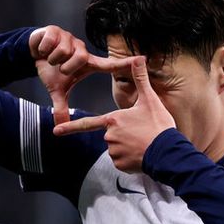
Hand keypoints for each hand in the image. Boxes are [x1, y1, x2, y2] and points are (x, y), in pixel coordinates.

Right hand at [29, 26, 137, 124]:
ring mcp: (69, 38)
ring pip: (63, 51)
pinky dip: (42, 49)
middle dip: (64, 66)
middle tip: (59, 67)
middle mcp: (81, 49)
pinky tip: (43, 50)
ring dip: (52, 58)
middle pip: (78, 59)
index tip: (142, 59)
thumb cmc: (51, 71)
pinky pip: (50, 43)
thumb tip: (61, 126)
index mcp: (87, 63)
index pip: (109, 64)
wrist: (31, 55)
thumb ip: (61, 107)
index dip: (124, 63)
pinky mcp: (55, 30)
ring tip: (50, 58)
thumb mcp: (57, 90)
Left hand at [53, 57, 175, 172]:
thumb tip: (139, 58)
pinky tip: (141, 154)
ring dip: (127, 147)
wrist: (168, 151)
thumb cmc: (158, 125)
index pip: (87, 123)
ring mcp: (114, 152)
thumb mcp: (150, 99)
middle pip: (111, 135)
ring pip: (116, 148)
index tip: (56, 131)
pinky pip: (122, 161)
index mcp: (113, 120)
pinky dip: (130, 158)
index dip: (70, 127)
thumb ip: (140, 79)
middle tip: (141, 133)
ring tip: (143, 143)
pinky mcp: (120, 165)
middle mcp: (109, 136)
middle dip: (124, 135)